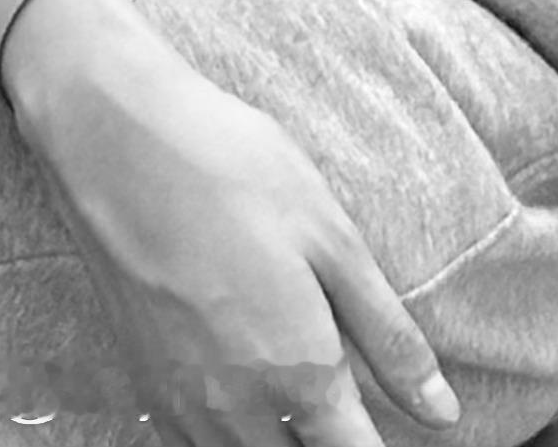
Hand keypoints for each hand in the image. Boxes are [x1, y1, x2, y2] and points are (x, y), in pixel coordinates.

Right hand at [2, 0, 459, 443]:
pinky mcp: (147, 387)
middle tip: (341, 406)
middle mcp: (241, 410)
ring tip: (299, 405)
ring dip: (280, 443)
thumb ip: (390, 336)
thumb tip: (441, 412)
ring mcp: (185, 406)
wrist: (117, 141)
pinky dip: (233, 438)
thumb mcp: (332, 238)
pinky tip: (243, 395)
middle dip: (326, 443)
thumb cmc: (231, 170)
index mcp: (301, 374)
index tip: (391, 430)